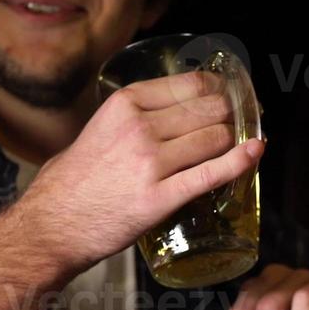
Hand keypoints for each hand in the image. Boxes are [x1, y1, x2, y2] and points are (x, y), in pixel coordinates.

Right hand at [15, 70, 263, 279]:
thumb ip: (133, 116)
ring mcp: (151, 162)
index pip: (192, 85)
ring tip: (242, 146)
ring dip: (235, 141)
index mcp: (126, 103)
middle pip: (210, 110)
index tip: (234, 96)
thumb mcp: (99, 128)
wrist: (53, 224)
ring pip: (216, 139)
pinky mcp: (161, 197)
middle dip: (235, 114)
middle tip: (247, 123)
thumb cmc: (73, 181)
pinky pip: (211, 174)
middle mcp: (140, 126)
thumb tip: (174, 112)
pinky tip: (256, 153)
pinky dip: (240, 162)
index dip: (222, 90)